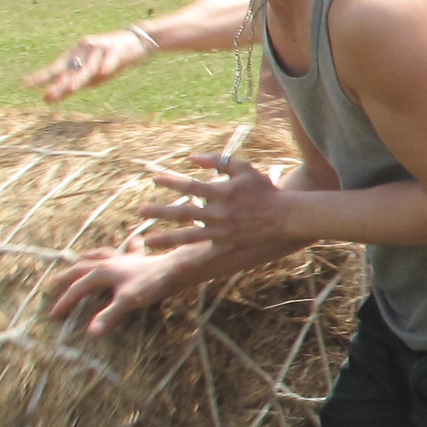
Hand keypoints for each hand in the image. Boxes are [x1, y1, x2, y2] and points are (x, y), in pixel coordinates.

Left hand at [27, 30, 149, 102]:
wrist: (138, 41)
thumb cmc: (112, 60)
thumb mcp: (93, 76)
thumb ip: (73, 84)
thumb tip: (49, 98)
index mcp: (76, 56)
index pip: (56, 68)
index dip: (42, 77)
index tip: (25, 84)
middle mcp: (83, 50)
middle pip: (70, 69)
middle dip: (60, 83)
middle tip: (48, 94)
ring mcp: (99, 49)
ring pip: (88, 66)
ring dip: (80, 77)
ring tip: (72, 87)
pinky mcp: (116, 49)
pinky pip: (110, 58)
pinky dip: (107, 65)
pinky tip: (104, 71)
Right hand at [45, 241, 199, 335]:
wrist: (175, 268)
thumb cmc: (151, 284)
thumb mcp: (127, 302)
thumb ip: (109, 316)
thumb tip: (91, 333)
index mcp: (101, 271)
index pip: (77, 289)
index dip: (65, 302)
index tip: (53, 315)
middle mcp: (109, 262)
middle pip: (82, 268)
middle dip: (68, 276)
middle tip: (54, 282)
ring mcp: (125, 258)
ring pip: (101, 254)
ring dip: (89, 256)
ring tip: (81, 255)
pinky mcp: (140, 258)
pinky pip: (130, 250)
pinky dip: (128, 246)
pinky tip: (133, 240)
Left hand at [133, 151, 282, 249]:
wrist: (285, 216)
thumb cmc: (265, 189)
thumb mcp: (244, 168)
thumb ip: (218, 160)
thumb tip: (192, 157)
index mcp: (221, 192)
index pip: (189, 185)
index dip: (171, 181)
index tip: (154, 179)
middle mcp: (218, 212)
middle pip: (182, 212)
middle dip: (159, 211)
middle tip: (140, 212)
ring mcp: (222, 231)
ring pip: (188, 236)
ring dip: (167, 238)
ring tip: (149, 241)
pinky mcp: (227, 245)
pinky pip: (206, 256)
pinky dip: (191, 263)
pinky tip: (175, 269)